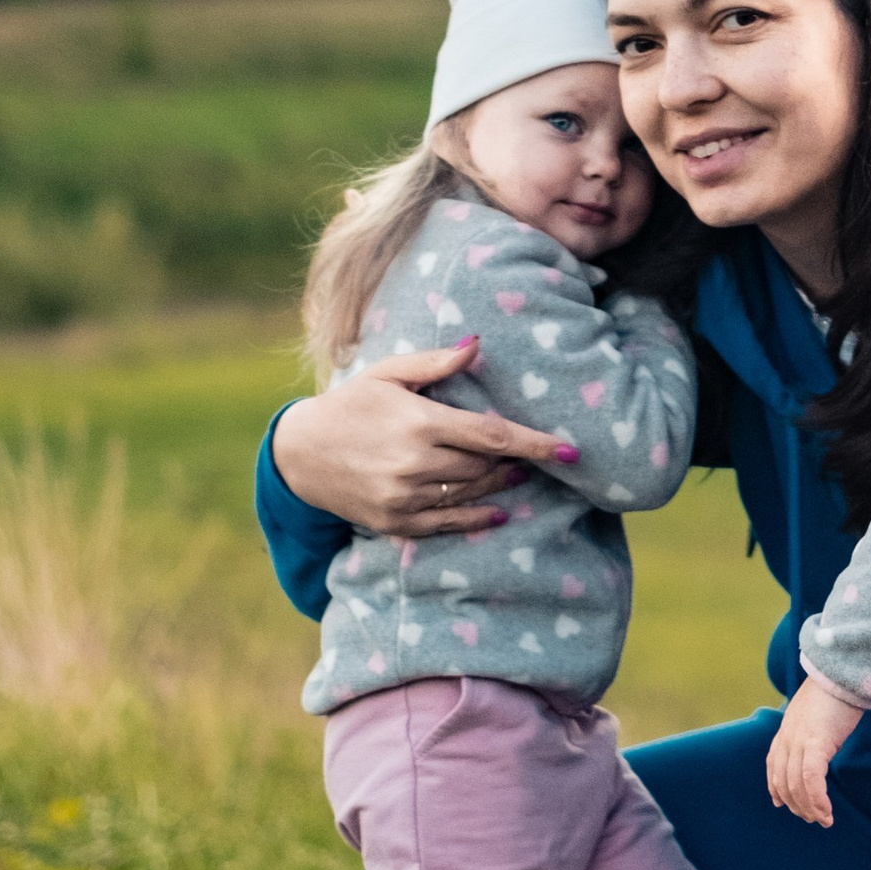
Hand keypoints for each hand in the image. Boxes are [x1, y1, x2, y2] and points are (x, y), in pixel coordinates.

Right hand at [267, 344, 577, 536]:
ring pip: (471, 495)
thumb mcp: (388, 373)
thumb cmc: (351, 403)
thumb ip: (436, 362)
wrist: (299, 453)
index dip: (536, 444)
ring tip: (517, 475)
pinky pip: (448, 525)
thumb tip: (478, 344)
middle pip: (486, 468)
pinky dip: (477, 520)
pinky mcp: (395, 522)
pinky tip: (497, 511)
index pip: (493, 436)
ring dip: (499, 486)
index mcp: (419, 423)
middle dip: (516, 463)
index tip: (571, 450)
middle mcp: (414, 463)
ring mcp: (404, 497)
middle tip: (537, 456)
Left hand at [767, 678, 865, 827]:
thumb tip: (819, 742)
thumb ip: (811, 730)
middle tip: (814, 819)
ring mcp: (799, 741)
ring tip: (824, 820)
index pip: (774, 766)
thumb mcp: (816, 714)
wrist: (843, 672)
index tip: (783, 804)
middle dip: (798, 806)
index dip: (776, 788)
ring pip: (797, 786)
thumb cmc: (835, 692)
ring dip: (810, 809)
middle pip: (784, 783)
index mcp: (786, 731)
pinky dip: (818, 800)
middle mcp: (787, 738)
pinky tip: (827, 811)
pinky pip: (812, 780)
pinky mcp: (815, 743)